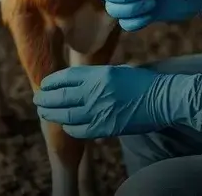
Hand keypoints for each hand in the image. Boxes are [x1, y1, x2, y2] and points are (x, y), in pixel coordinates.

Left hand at [33, 65, 201, 138]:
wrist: (163, 99)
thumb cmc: (142, 83)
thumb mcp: (117, 71)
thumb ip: (95, 76)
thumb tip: (73, 82)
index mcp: (99, 74)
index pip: (66, 77)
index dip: (51, 82)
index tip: (44, 85)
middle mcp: (96, 91)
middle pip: (61, 96)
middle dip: (46, 99)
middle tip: (37, 100)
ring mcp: (100, 110)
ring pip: (66, 114)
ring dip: (52, 114)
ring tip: (45, 112)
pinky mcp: (106, 127)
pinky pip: (80, 130)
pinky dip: (70, 128)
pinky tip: (67, 125)